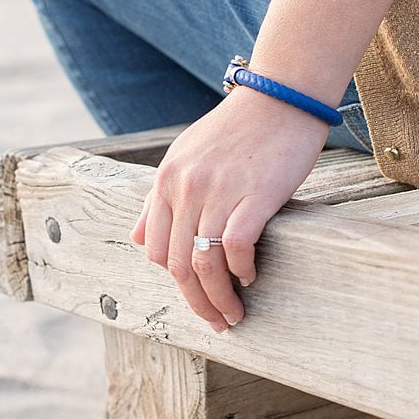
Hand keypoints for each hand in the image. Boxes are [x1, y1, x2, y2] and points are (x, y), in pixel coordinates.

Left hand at [129, 85, 328, 331]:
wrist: (280, 96)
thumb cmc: (237, 129)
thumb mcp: (185, 156)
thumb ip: (160, 199)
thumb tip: (138, 240)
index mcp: (166, 180)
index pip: (154, 249)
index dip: (174, 280)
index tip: (195, 295)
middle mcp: (185, 187)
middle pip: (178, 264)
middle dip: (196, 302)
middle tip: (217, 322)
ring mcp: (218, 191)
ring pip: (205, 263)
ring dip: (219, 298)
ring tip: (235, 314)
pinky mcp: (255, 194)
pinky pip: (236, 247)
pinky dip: (241, 270)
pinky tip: (251, 276)